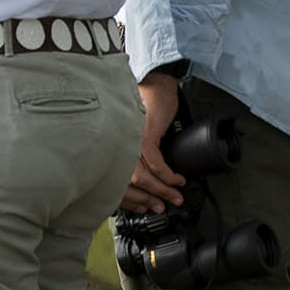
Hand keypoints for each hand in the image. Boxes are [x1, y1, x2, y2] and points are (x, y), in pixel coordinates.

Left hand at [121, 72, 186, 213]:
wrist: (155, 81)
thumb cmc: (145, 102)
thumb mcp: (136, 132)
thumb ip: (135, 152)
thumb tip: (145, 176)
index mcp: (113, 146)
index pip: (116, 181)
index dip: (131, 199)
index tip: (144, 207)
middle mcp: (117, 145)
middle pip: (126, 184)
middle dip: (147, 200)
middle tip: (161, 207)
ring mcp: (129, 141)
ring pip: (142, 177)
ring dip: (161, 190)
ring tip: (175, 197)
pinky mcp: (144, 135)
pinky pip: (155, 163)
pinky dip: (167, 175)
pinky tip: (176, 179)